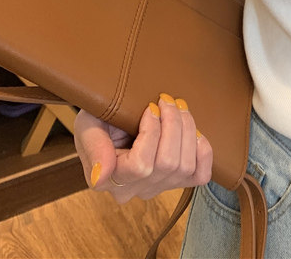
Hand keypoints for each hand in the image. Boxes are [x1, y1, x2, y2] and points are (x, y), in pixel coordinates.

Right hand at [74, 94, 212, 202]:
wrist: (116, 117)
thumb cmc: (101, 119)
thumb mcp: (88, 124)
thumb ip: (93, 148)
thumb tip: (101, 177)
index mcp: (108, 180)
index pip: (140, 166)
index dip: (152, 132)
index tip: (150, 107)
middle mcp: (135, 189)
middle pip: (167, 164)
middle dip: (173, 124)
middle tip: (167, 100)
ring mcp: (159, 187)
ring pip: (184, 167)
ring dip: (187, 130)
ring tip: (178, 107)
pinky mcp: (179, 181)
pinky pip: (200, 175)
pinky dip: (202, 151)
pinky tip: (193, 132)